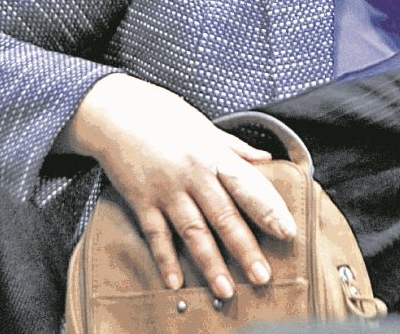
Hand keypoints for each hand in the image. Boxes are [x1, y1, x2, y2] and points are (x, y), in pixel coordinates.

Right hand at [59, 73, 296, 299]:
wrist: (111, 111)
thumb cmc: (159, 113)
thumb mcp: (201, 124)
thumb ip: (233, 146)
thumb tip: (265, 160)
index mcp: (211, 153)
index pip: (247, 185)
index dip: (269, 210)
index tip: (287, 233)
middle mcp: (191, 174)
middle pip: (223, 216)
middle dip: (245, 248)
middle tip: (263, 276)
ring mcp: (165, 189)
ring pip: (193, 230)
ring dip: (210, 262)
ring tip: (226, 289)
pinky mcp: (141, 199)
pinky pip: (156, 234)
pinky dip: (165, 258)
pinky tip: (175, 281)